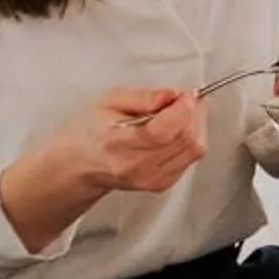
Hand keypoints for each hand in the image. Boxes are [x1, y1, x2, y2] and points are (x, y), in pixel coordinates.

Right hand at [62, 86, 209, 195]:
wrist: (81, 163)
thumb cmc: (93, 130)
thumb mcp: (110, 101)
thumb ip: (143, 97)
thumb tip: (171, 95)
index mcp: (118, 143)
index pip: (161, 132)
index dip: (182, 110)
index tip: (186, 94)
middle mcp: (135, 166)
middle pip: (184, 140)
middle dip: (194, 114)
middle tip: (186, 99)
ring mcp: (150, 179)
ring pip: (193, 150)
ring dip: (196, 126)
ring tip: (182, 113)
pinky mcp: (161, 184)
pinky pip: (191, 159)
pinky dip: (191, 141)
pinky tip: (177, 131)